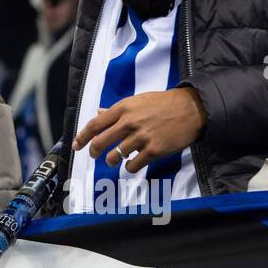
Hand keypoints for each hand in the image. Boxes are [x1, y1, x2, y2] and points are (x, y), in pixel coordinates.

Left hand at [73, 88, 206, 172]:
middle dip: (94, 152)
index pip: (95, 125)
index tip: (76, 145)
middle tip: (94, 155)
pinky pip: (133, 165)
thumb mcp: (137, 101)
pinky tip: (132, 163)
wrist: (191, 109)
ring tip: (114, 160)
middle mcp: (129, 123)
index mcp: (123, 109)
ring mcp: (142, 137)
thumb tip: (98, 113)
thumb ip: (117, 110)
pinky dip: (129, 167)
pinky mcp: (154, 150)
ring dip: (111, 161)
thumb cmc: (163, 104)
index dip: (82, 137)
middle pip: (100, 142)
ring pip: (114, 156)